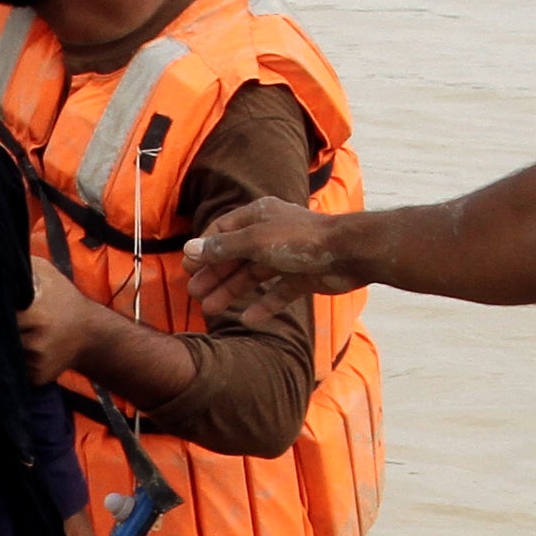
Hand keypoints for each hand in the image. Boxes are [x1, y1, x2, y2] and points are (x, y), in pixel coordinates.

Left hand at [14, 272, 117, 381]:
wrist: (90, 334)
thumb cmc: (64, 299)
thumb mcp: (45, 273)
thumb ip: (19, 266)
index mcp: (36, 315)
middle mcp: (36, 343)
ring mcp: (36, 363)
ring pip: (5, 352)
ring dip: (3, 344)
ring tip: (12, 332)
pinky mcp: (37, 377)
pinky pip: (15, 368)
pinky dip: (14, 359)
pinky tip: (21, 348)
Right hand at [187, 199, 361, 314]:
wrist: (348, 252)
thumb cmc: (301, 240)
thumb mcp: (255, 241)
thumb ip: (223, 247)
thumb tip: (190, 249)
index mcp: (259, 216)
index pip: (223, 231)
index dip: (204, 250)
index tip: (187, 269)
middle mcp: (270, 234)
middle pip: (235, 256)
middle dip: (214, 274)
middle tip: (194, 294)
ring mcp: (286, 256)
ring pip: (253, 276)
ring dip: (231, 291)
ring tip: (210, 309)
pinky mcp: (301, 277)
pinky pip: (277, 292)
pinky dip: (263, 305)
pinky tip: (247, 319)